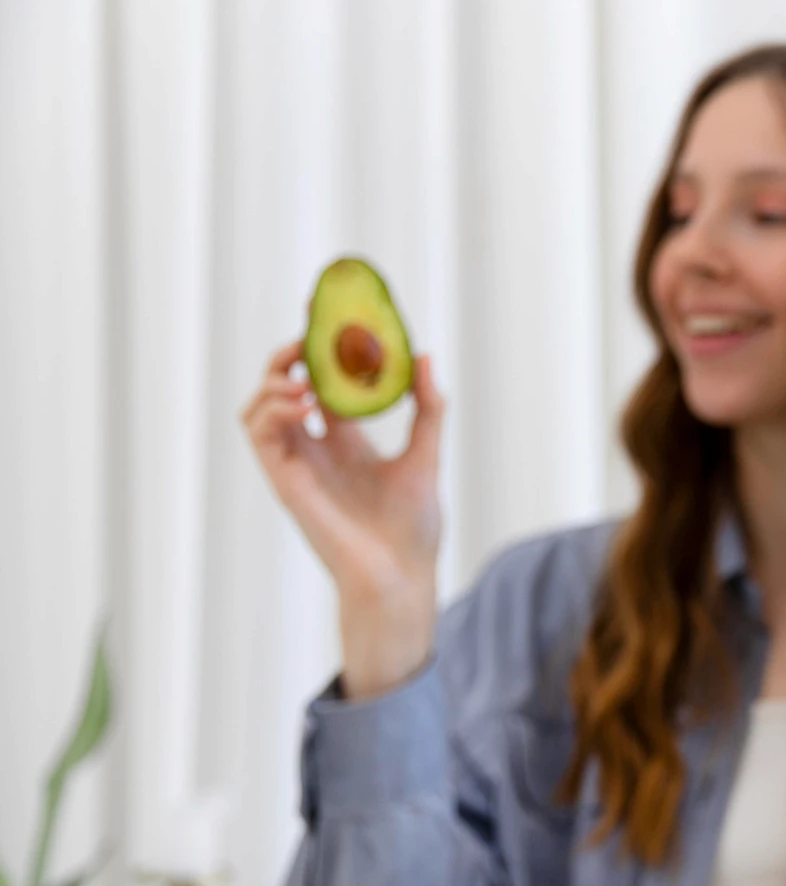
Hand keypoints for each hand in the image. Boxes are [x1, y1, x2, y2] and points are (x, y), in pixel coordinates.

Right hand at [239, 340, 444, 697]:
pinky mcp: (285, 480)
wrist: (400, 574)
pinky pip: (260, 434)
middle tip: (308, 335)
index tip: (322, 311)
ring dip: (273, 381)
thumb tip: (425, 356)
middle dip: (288, 354)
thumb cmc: (414, 528)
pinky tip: (304, 404)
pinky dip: (273, 410)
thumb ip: (427, 407)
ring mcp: (298, 463)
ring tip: (303, 377)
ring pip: (259, 406)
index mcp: (347, 440)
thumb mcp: (426, 455)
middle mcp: (317, 448)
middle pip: (285, 386)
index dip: (317, 346)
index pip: (323, 381)